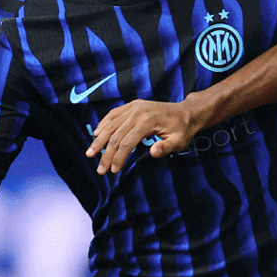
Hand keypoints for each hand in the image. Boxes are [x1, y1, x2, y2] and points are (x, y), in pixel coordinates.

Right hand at [86, 98, 205, 173]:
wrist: (186, 112)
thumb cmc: (182, 130)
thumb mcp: (179, 142)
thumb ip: (166, 148)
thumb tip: (152, 153)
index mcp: (148, 121)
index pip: (127, 142)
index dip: (118, 157)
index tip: (113, 171)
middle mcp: (138, 112)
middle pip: (116, 135)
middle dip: (106, 154)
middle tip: (100, 170)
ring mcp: (134, 107)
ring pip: (111, 124)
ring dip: (99, 140)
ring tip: (90, 153)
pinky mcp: (133, 105)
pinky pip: (114, 114)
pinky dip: (104, 124)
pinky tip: (97, 134)